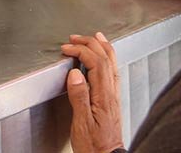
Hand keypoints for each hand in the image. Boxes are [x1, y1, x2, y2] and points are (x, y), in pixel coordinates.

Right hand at [61, 32, 123, 152]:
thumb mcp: (82, 123)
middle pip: (106, 59)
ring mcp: (114, 96)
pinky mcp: (112, 101)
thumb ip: (79, 97)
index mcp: (103, 96)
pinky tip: (102, 59)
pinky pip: (112, 72)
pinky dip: (106, 59)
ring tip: (94, 37)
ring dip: (102, 47)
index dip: (80, 51)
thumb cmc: (94, 146)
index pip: (95, 63)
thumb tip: (74, 74)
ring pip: (112, 64)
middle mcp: (111, 94)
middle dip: (90, 43)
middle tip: (75, 38)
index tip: (66, 48)